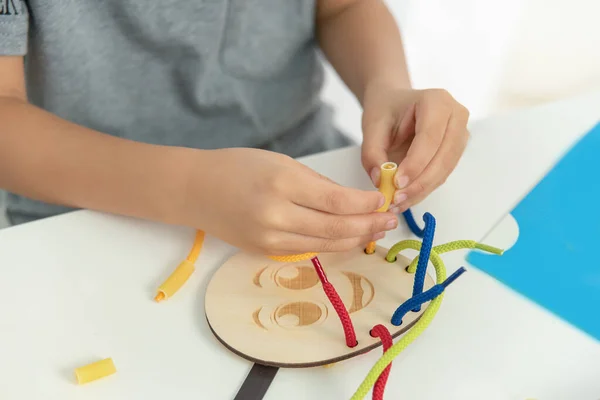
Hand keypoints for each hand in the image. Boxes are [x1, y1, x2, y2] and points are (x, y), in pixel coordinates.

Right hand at [185, 148, 397, 254]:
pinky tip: (348, 238)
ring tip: (376, 232)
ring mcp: (270, 238)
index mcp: (283, 184)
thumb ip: (317, 184)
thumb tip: (352, 200)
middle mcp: (277, 216)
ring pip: (325, 245)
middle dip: (368, 226)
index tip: (383, 200)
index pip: (338, 201)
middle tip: (390, 221)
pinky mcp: (265, 251)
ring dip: (355, 239)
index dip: (366, 204)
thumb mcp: (281, 162)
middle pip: (336, 227)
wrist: (196, 190)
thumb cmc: (238, 167)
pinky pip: (307, 251)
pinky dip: (332, 245)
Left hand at [360, 85, 469, 211]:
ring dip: (422, 190)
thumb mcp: (371, 127)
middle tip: (396, 199)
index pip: (429, 137)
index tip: (396, 183)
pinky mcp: (456, 150)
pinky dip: (424, 188)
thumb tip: (380, 180)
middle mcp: (455, 115)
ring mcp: (460, 133)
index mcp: (436, 101)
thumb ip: (372, 153)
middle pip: (443, 157)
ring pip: (445, 170)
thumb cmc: (385, 110)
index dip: (415, 163)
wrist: (394, 103)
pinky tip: (406, 197)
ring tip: (398, 202)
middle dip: (420, 183)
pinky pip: (442, 174)